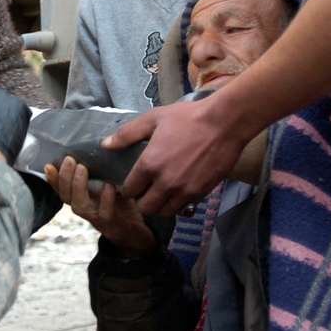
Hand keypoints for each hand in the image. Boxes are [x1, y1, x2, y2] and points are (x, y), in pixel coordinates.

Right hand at [44, 157, 153, 256]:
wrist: (140, 233)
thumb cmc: (124, 205)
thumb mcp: (113, 184)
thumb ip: (104, 170)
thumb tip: (103, 144)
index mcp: (83, 197)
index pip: (62, 188)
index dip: (53, 179)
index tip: (49, 165)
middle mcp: (86, 208)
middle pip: (66, 196)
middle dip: (64, 178)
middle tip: (70, 160)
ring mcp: (97, 218)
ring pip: (79, 206)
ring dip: (78, 187)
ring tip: (82, 169)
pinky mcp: (112, 225)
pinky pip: (105, 213)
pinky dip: (105, 199)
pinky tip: (108, 186)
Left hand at [102, 95, 250, 216]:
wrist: (225, 123)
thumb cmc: (188, 117)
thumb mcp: (154, 119)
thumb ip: (127, 134)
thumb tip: (106, 144)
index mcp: (150, 164)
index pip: (130, 190)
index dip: (128, 188)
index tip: (132, 183)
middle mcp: (165, 182)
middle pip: (145, 208)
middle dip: (142, 201)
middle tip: (145, 190)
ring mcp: (185, 190)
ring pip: (165, 212)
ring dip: (160, 205)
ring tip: (161, 193)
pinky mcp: (202, 192)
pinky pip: (184, 207)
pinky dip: (179, 203)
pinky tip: (179, 190)